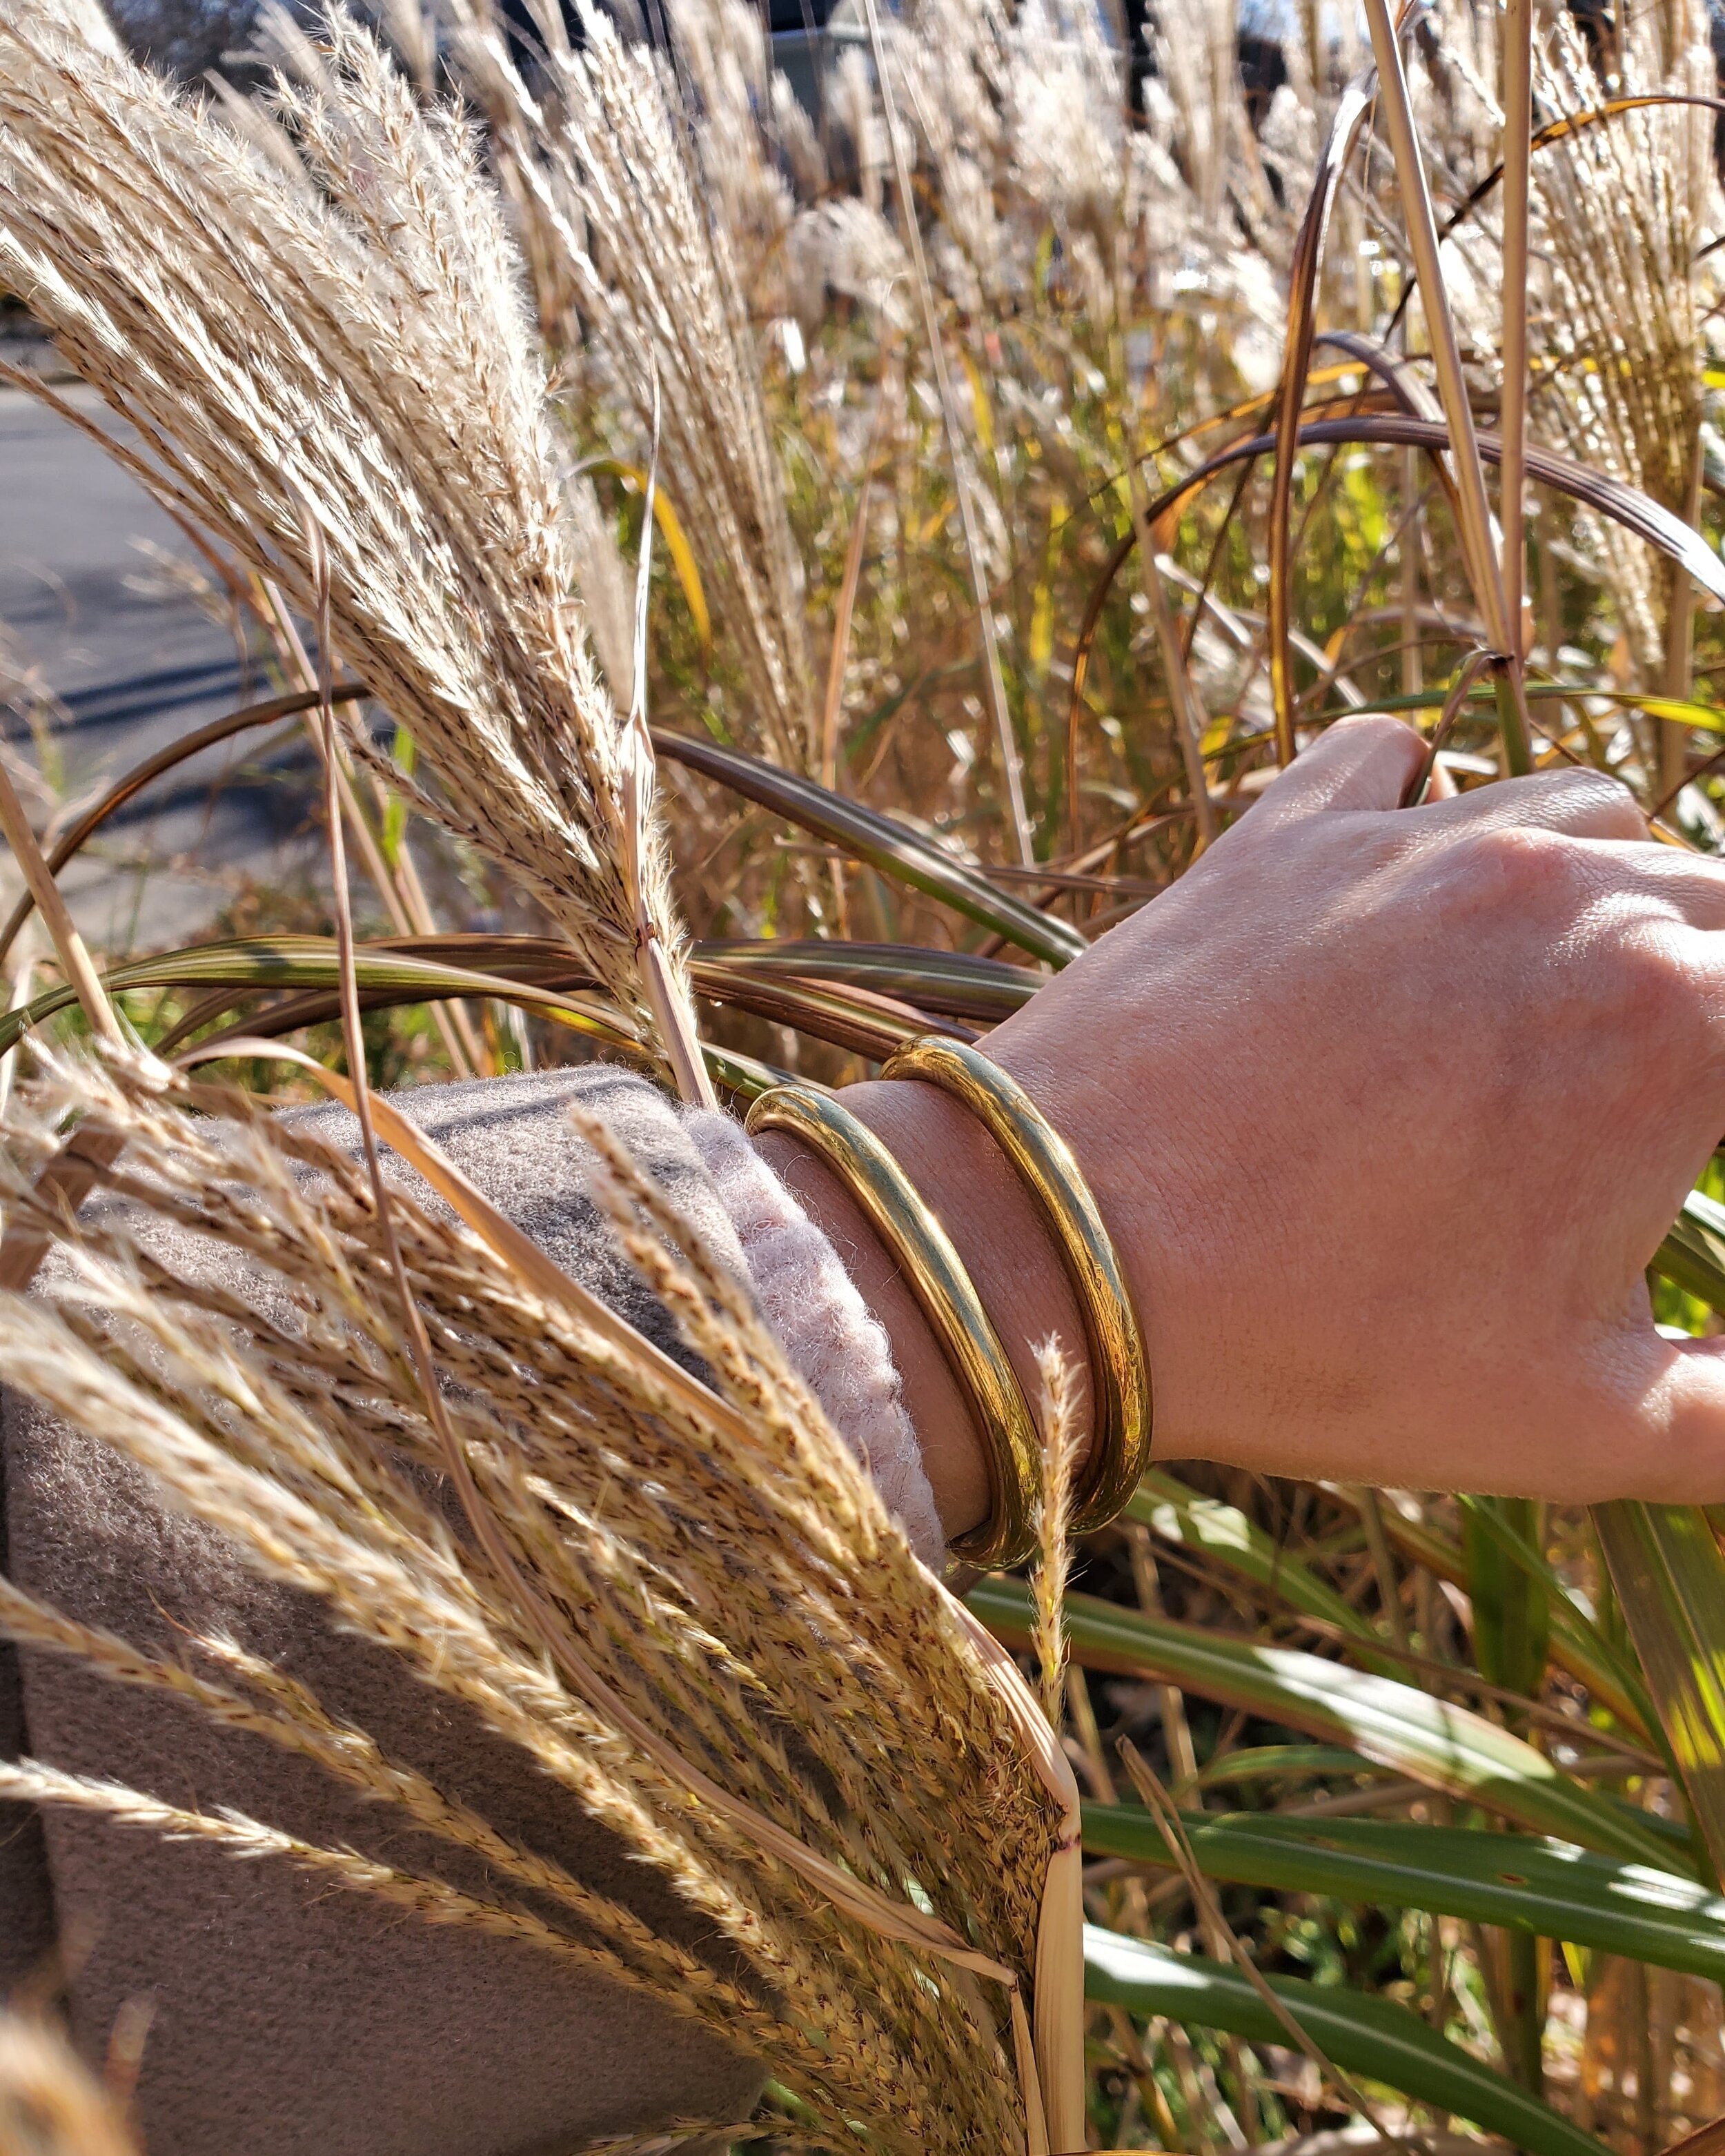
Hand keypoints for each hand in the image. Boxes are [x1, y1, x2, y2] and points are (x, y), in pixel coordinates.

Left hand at [757, 716, 1724, 1541]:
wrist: (1061, 1253)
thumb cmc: (1323, 1345)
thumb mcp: (1577, 1421)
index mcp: (1675, 1022)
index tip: (1685, 1141)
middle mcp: (1566, 891)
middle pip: (1715, 902)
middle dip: (1712, 990)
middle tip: (1651, 1095)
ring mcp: (1416, 843)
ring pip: (1585, 811)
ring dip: (1609, 887)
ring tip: (1571, 986)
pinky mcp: (1285, 831)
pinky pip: (1388, 756)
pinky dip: (1423, 799)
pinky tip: (1414, 873)